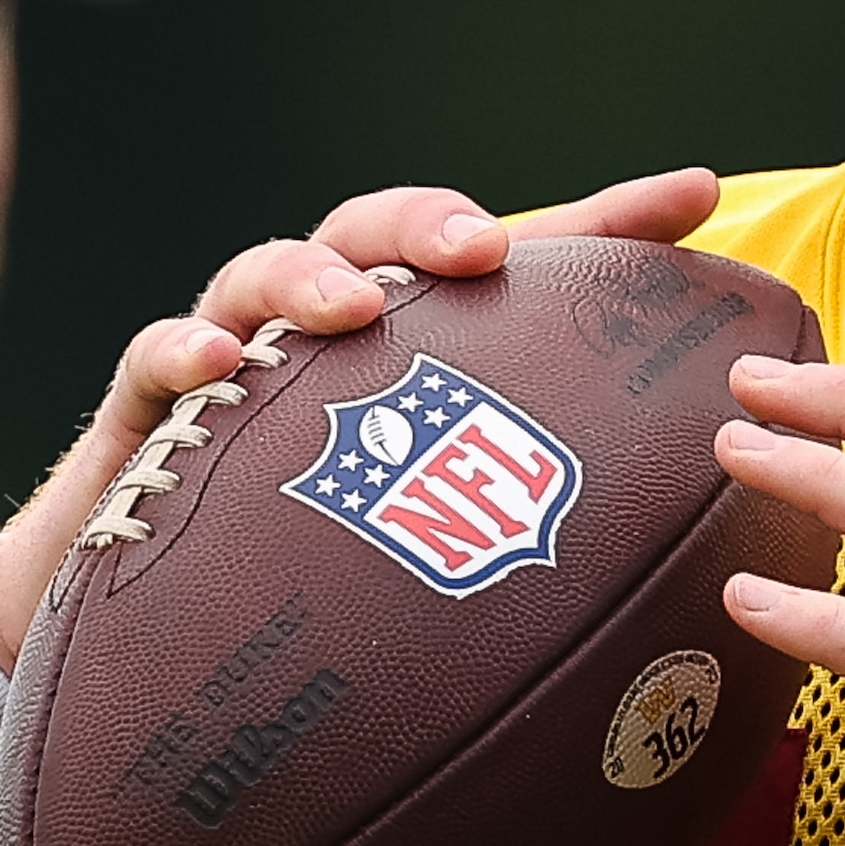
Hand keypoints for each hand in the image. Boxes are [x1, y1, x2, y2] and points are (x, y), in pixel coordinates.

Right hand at [0, 169, 722, 660]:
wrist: (152, 648)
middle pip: (380, 234)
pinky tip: (215, 366)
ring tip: (351, 305)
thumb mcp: (436, 556)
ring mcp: (237, 364)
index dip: (603, 225)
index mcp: (416, 353)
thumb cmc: (317, 580)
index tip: (697, 197)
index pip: (516, 269)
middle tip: (482, 248)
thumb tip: (695, 585)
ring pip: (265, 273)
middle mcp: (327, 337)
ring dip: (309, 276)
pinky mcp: (148, 413)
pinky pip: (154, 360)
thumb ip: (538, 545)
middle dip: (431, 226)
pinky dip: (184, 350)